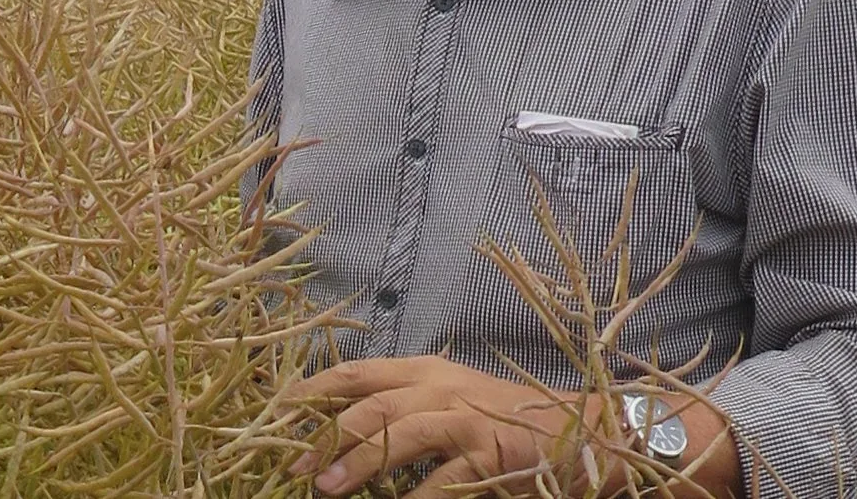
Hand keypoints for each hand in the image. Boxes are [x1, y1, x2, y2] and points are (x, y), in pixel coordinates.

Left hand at [279, 355, 596, 496]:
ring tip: (326, 489)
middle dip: (327, 436)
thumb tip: (344, 428)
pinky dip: (418, 497)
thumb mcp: (449, 399)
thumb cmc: (503, 418)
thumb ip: (403, 405)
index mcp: (425, 371)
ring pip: (400, 433)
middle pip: (371, 404)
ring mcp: (467, 418)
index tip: (278, 409)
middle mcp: (441, 387)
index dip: (315, 388)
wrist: (578, 430)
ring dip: (359, 463)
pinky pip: (446, 478)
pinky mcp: (492, 453)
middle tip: (294, 468)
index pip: (357, 372)